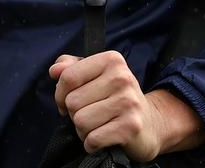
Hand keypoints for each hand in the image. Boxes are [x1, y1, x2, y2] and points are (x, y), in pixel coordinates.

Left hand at [49, 52, 204, 160]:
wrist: (150, 123)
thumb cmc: (115, 97)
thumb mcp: (95, 76)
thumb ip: (70, 68)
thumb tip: (54, 70)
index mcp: (112, 60)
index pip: (68, 77)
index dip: (60, 94)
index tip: (67, 100)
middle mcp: (122, 78)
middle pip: (72, 101)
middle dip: (74, 114)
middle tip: (89, 114)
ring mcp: (128, 102)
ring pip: (80, 121)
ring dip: (82, 130)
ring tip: (96, 126)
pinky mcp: (131, 126)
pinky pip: (92, 139)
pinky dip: (91, 144)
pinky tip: (102, 138)